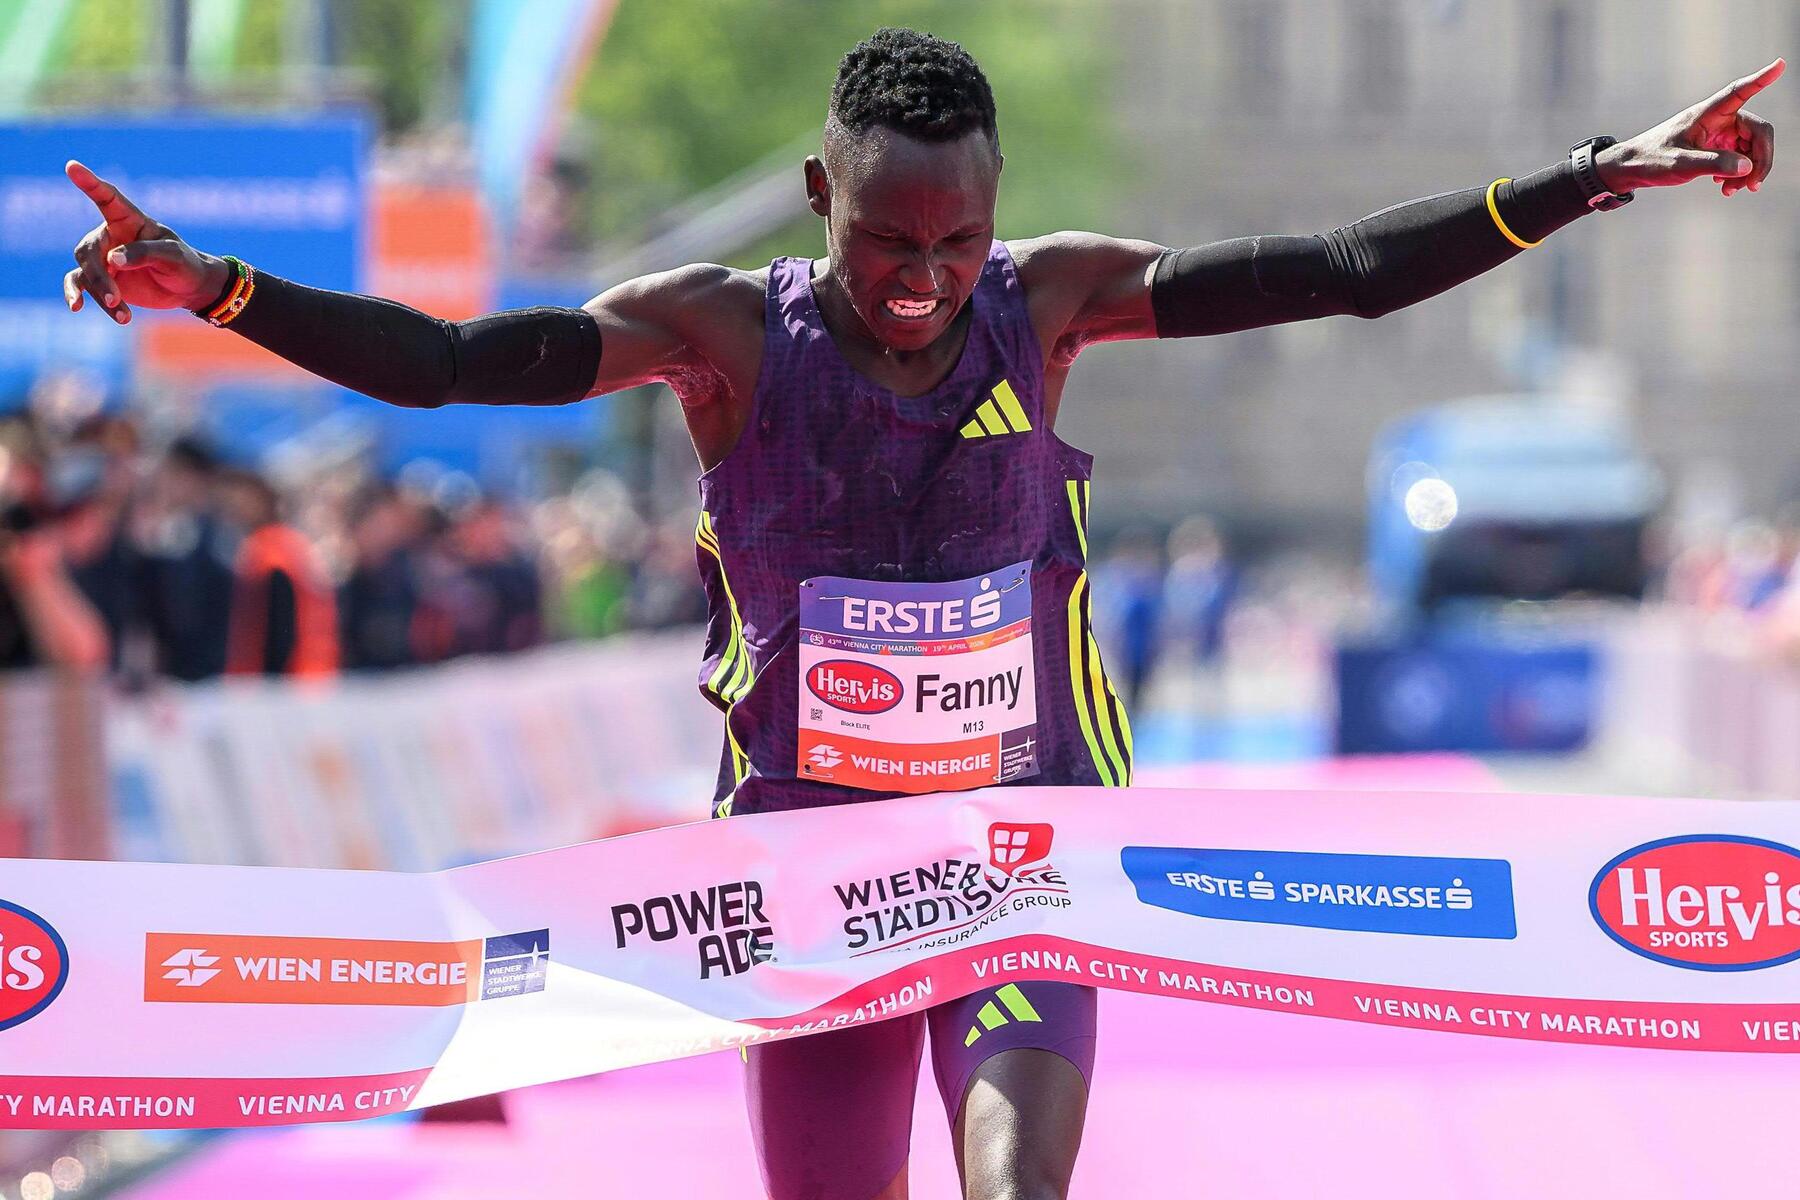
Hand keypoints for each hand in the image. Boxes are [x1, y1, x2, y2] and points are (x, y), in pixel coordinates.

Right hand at [61, 160, 231, 323]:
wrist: (189, 288)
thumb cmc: (185, 264)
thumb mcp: (173, 256)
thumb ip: (144, 253)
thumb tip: (112, 259)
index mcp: (129, 220)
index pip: (107, 197)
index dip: (89, 182)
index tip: (72, 166)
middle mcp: (110, 235)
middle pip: (89, 251)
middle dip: (99, 276)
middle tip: (114, 298)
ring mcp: (103, 258)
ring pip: (85, 273)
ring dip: (99, 294)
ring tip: (122, 315)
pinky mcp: (101, 279)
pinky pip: (80, 285)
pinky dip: (78, 297)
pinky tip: (77, 308)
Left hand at [1595, 58, 1781, 196]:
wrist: (1630, 170)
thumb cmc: (1650, 161)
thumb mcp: (1680, 165)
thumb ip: (1713, 164)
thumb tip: (1746, 167)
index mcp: (1707, 114)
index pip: (1739, 92)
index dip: (1761, 79)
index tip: (1781, 64)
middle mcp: (1716, 119)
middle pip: (1757, 131)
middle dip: (1760, 158)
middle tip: (1752, 186)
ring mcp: (1717, 133)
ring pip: (1750, 147)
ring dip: (1748, 170)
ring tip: (1731, 191)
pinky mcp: (1714, 146)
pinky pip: (1738, 157)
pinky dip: (1737, 173)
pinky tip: (1724, 187)